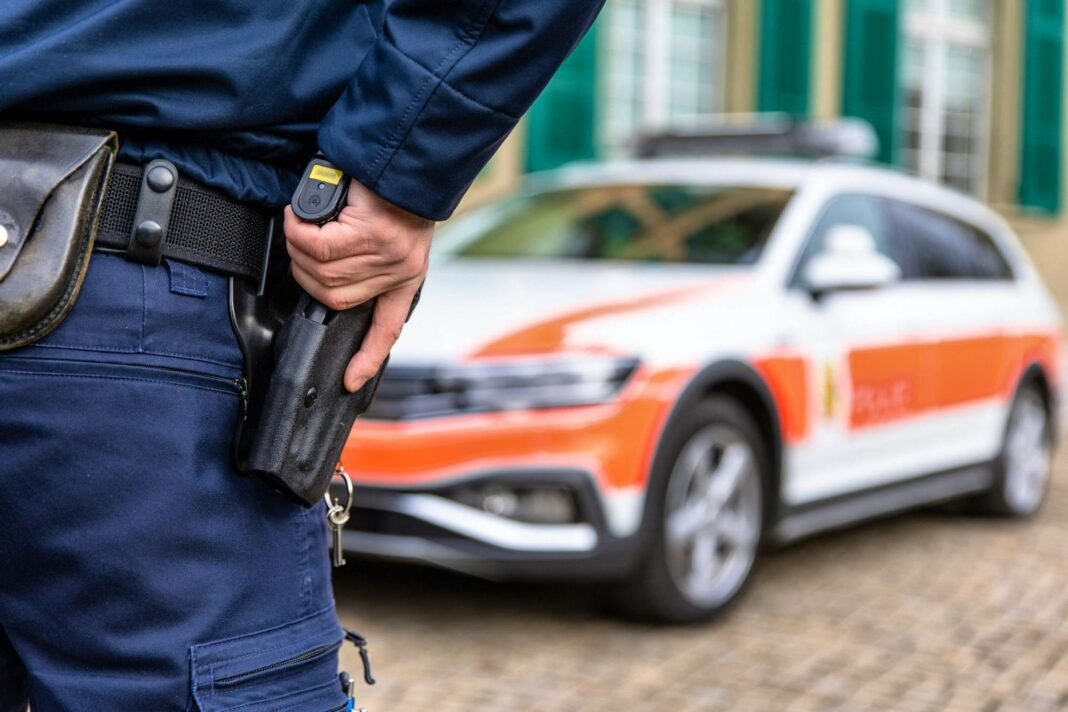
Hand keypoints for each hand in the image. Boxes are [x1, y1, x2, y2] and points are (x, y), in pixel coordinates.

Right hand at [283, 179, 433, 391]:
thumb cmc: (392, 188)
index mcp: (407, 278)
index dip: (367, 357)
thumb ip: (364, 259)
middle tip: (298, 245)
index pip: (387, 330)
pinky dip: (299, 232)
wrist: (408, 154)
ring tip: (298, 226)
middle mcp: (399, 271)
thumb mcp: (388, 233)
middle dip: (304, 273)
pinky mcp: (372, 232)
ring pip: (322, 271)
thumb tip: (324, 271)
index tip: (350, 382)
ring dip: (298, 248)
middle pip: (334, 296)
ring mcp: (387, 254)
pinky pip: (319, 245)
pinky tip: (299, 217)